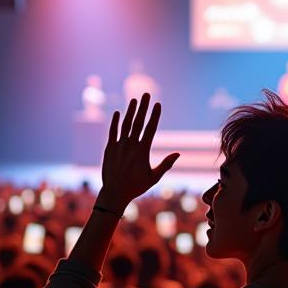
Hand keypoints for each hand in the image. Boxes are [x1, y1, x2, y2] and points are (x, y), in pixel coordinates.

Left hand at [98, 95, 178, 210]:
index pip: (150, 128)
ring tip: (134, 99)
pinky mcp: (109, 148)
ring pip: (125, 124)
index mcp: (142, 151)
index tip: (158, 104)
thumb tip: (178, 153)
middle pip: (138, 122)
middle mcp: (130, 145)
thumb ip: (166, 164)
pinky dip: (115, 122)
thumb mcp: (154, 177)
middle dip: (143, 107)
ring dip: (130, 111)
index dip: (155, 115)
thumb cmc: (136, 186)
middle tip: (146, 94)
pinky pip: (113, 132)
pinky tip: (118, 113)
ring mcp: (119, 146)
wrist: (114, 193)